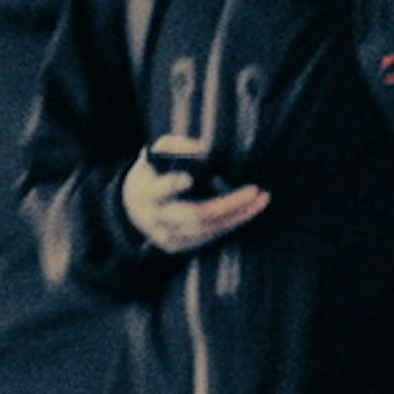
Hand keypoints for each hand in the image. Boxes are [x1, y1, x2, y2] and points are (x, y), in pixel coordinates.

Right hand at [122, 148, 270, 256]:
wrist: (133, 206)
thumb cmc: (151, 172)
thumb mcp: (156, 152)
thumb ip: (176, 146)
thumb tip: (205, 150)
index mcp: (146, 192)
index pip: (159, 190)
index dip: (172, 185)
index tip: (189, 177)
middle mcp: (156, 218)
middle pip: (193, 215)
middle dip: (227, 204)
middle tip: (253, 190)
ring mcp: (168, 236)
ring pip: (207, 229)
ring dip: (238, 216)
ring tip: (260, 199)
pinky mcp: (179, 246)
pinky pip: (209, 237)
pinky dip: (231, 224)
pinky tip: (248, 211)